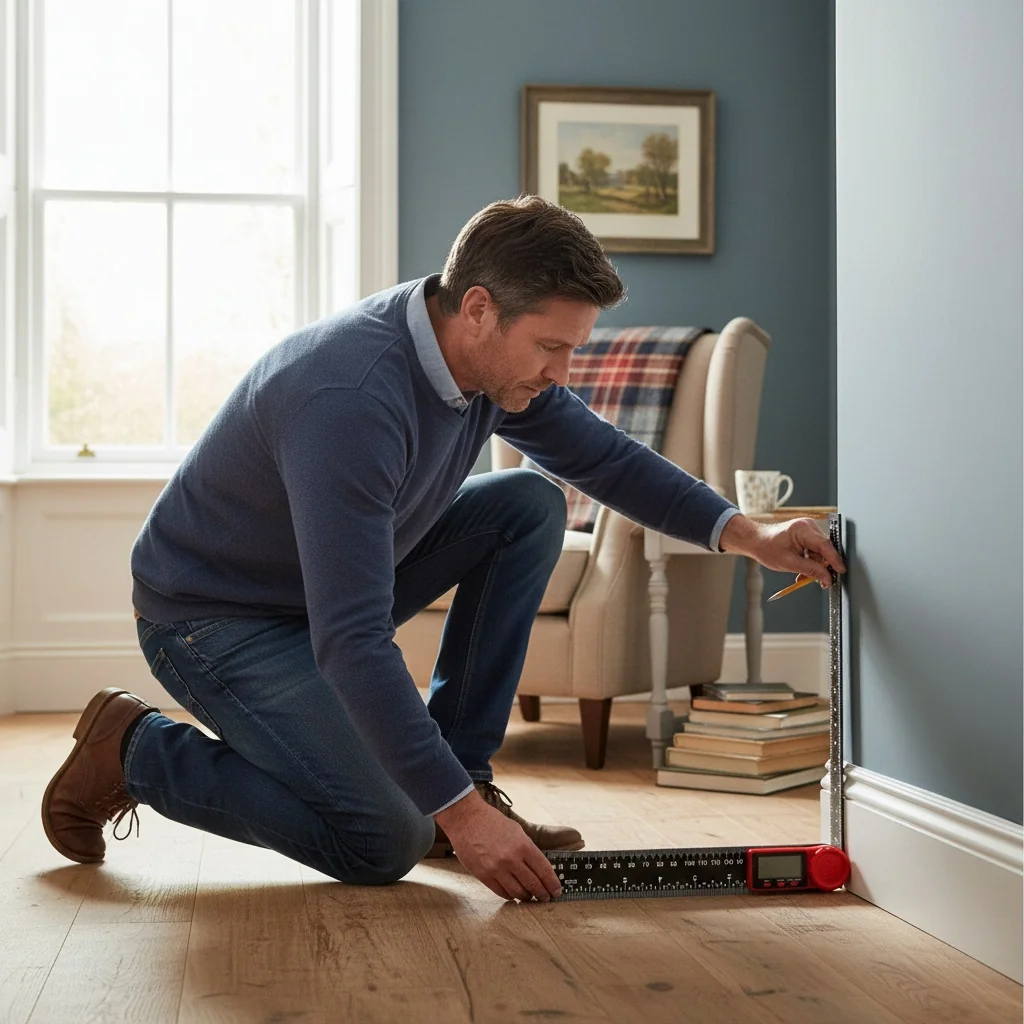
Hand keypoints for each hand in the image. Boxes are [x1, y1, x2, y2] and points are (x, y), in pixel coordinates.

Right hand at [434, 791, 561, 901]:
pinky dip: (510, 895)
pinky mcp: (484, 875)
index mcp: (523, 845)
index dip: (552, 883)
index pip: (544, 870)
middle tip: (546, 897)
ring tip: (530, 897)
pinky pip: (501, 892)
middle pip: (533, 884)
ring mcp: (497, 869)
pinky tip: (514, 894)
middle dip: (543, 893)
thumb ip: (528, 849)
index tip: (556, 890)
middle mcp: (512, 859)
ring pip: (518, 892)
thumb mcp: (517, 831)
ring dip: (526, 897)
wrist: (466, 819)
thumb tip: (538, 867)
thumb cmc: (492, 822)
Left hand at [719, 515, 845, 586]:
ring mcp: (808, 529)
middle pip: (823, 550)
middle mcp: (808, 526)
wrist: (755, 540)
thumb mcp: (789, 563)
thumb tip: (826, 578)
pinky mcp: (806, 534)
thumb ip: (810, 570)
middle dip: (820, 566)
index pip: (825, 546)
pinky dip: (809, 561)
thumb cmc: (766, 548)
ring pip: (819, 552)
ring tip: (801, 576)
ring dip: (813, 566)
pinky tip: (802, 568)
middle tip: (819, 582)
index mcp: (803, 529)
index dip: (834, 560)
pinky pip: (814, 550)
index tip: (840, 572)